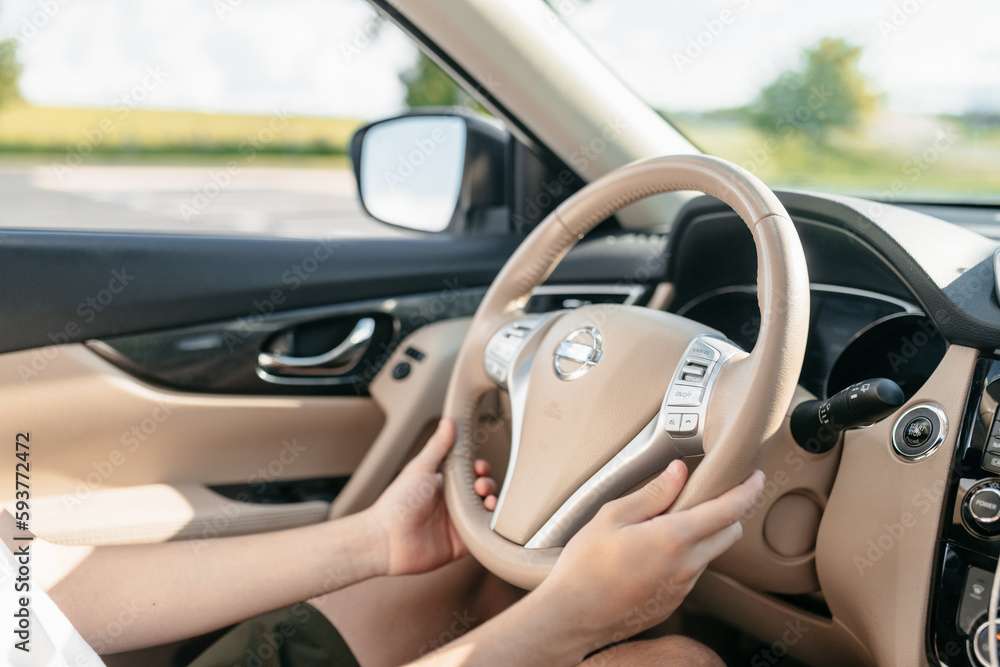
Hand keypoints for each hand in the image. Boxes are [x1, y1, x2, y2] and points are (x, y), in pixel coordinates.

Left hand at [368, 418, 496, 576]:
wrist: (386, 539)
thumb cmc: (397, 503)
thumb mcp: (420, 468)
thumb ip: (437, 447)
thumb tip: (448, 422)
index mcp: (443, 484)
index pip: (470, 473)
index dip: (479, 469)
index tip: (479, 468)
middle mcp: (451, 504)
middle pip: (482, 491)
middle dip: (488, 485)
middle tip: (480, 486)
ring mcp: (457, 524)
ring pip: (486, 512)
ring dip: (492, 504)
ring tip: (488, 501)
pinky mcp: (460, 544)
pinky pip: (482, 535)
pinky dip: (491, 528)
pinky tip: (491, 521)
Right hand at [535, 460, 764, 651]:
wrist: (573, 616)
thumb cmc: (586, 566)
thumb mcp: (612, 517)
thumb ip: (652, 493)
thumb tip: (678, 472)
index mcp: (673, 539)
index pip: (728, 511)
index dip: (747, 491)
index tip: (755, 477)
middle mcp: (686, 566)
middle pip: (729, 534)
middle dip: (729, 512)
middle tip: (710, 495)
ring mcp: (682, 588)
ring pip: (710, 554)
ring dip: (703, 535)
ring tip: (669, 523)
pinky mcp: (673, 603)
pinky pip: (692, 573)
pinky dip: (686, 556)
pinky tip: (655, 552)